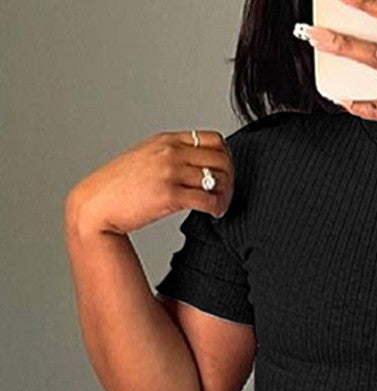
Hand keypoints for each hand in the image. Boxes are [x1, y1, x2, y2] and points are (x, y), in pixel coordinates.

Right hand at [64, 130, 234, 236]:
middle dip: (230, 177)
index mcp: (166, 140)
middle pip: (222, 158)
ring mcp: (170, 172)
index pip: (213, 139)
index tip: (223, 174)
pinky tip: (214, 214)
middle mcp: (170, 151)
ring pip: (219, 178)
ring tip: (220, 205)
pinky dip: (218, 208)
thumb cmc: (118, 188)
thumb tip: (194, 168)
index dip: (225, 158)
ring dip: (226, 194)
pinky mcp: (170, 195)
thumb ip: (169, 158)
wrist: (96, 205)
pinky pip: (209, 199)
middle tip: (226, 193)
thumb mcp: (144, 160)